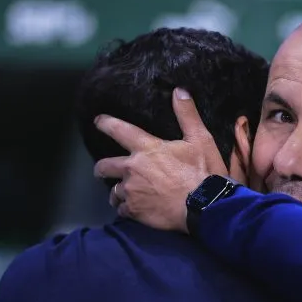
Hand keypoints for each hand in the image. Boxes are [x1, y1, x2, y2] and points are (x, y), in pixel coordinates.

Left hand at [94, 88, 229, 231]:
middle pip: (105, 166)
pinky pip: (122, 210)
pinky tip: (133, 211)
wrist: (204, 208)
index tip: (98, 121)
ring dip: (117, 192)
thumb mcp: (200, 140)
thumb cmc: (202, 173)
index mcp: (146, 149)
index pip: (119, 130)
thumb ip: (187, 115)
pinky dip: (126, 210)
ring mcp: (131, 191)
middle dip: (101, 168)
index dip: (105, 123)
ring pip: (114, 191)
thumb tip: (179, 90)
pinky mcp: (134, 211)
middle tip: (102, 171)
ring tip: (122, 196)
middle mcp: (132, 169)